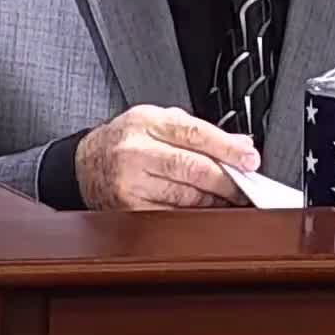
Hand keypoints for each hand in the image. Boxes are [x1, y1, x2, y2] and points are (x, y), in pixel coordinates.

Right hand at [74, 104, 260, 209]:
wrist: (84, 163)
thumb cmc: (125, 139)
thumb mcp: (158, 119)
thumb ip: (198, 130)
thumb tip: (240, 143)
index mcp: (147, 123)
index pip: (195, 135)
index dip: (228, 148)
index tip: (250, 159)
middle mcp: (136, 152)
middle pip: (192, 169)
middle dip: (226, 180)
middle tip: (245, 185)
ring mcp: (130, 183)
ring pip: (185, 196)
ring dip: (213, 199)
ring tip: (227, 197)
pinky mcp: (127, 209)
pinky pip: (171, 215)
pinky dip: (193, 214)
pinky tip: (204, 209)